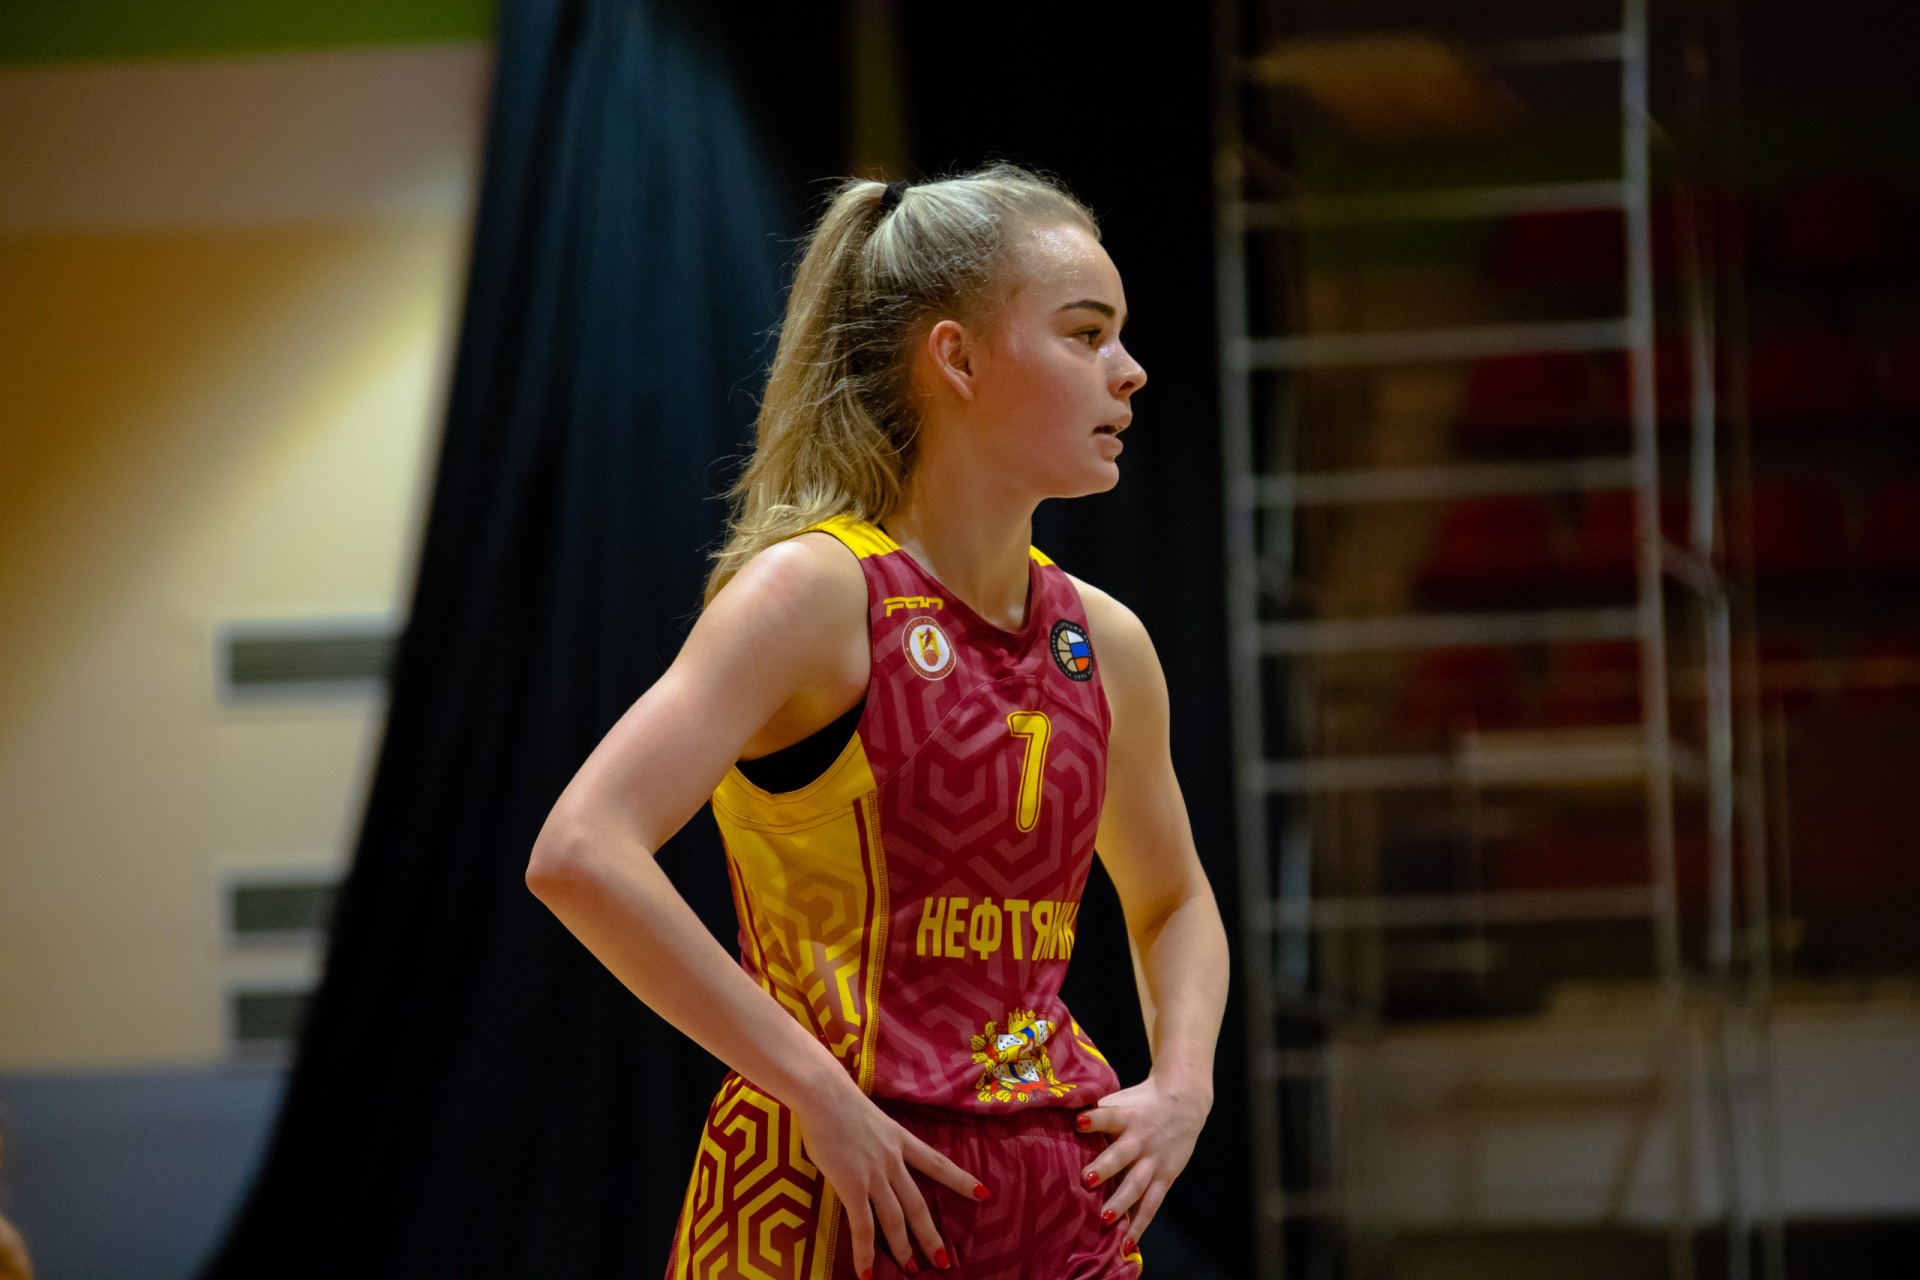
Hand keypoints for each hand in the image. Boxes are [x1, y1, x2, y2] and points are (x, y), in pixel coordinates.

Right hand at [792, 1078, 985, 1276]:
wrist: (822, 1093)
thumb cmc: (836, 1097)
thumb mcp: (869, 1116)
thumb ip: (875, 1136)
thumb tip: (869, 1145)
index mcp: (900, 1139)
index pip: (937, 1163)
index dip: (961, 1180)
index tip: (982, 1193)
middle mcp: (893, 1160)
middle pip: (918, 1203)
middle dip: (931, 1235)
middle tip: (943, 1260)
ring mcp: (874, 1174)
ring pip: (896, 1218)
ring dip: (903, 1247)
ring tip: (911, 1269)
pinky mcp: (852, 1185)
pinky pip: (862, 1226)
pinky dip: (866, 1252)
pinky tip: (867, 1272)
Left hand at [1075, 1072, 1211, 1248]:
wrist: (1183, 1102)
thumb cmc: (1138, 1104)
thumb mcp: (1119, 1100)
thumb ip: (1093, 1110)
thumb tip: (1053, 1115)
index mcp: (1126, 1116)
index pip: (1109, 1115)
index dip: (1094, 1119)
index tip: (1077, 1122)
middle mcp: (1140, 1139)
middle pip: (1121, 1155)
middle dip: (1104, 1169)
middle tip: (1086, 1181)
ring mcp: (1154, 1160)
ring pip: (1137, 1185)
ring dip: (1120, 1203)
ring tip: (1103, 1220)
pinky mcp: (1165, 1177)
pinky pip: (1151, 1205)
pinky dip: (1139, 1225)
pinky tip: (1127, 1244)